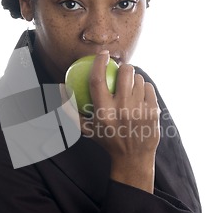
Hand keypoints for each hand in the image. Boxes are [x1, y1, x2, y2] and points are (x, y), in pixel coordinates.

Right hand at [61, 51, 160, 192]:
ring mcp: (139, 110)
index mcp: (103, 112)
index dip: (99, 62)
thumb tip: (59, 88)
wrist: (133, 157)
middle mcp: (121, 109)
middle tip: (121, 69)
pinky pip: (148, 88)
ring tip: (130, 84)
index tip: (102, 54)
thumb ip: (71, 109)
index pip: (98, 80)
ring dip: (133, 78)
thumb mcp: (86, 128)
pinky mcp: (153, 111)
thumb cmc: (107, 140)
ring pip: (138, 79)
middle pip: (124, 73)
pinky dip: (144, 87)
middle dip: (123, 66)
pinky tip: (140, 91)